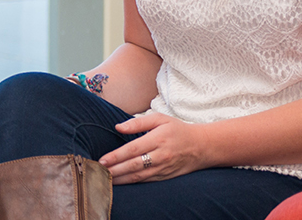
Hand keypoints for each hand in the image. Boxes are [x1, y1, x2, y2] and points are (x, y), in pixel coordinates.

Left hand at [99, 112, 213, 183]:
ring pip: (139, 176)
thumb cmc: (178, 130)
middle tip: (98, 171)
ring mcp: (164, 168)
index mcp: (158, 139)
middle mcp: (161, 155)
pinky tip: (120, 182)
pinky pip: (146, 181)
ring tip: (104, 179)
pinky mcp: (166, 176)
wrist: (203, 146)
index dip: (116, 156)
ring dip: (121, 179)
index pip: (133, 149)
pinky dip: (132, 182)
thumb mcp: (160, 119)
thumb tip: (118, 126)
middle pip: (134, 165)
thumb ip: (138, 122)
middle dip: (115, 169)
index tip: (102, 160)